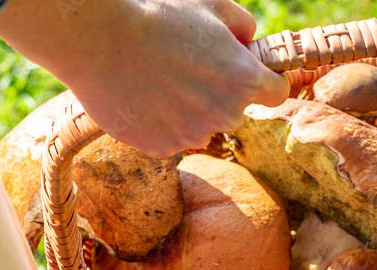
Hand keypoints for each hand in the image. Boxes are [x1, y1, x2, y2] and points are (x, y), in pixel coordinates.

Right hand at [0, 0, 289, 155]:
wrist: (99, 40)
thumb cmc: (157, 16)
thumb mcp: (212, 4)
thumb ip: (242, 24)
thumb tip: (249, 43)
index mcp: (245, 81)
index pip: (277, 93)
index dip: (265, 81)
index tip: (251, 75)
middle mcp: (226, 115)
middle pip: (234, 111)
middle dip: (219, 95)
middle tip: (187, 68)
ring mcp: (193, 136)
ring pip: (201, 127)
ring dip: (189, 112)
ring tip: (159, 81)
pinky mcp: (162, 148)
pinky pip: (170, 138)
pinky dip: (161, 124)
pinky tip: (142, 97)